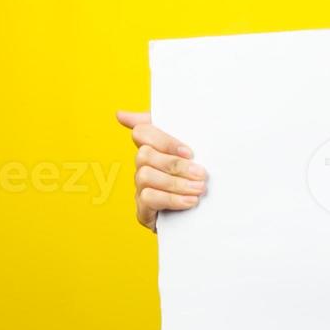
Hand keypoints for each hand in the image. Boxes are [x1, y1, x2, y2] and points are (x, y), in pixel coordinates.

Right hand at [114, 110, 206, 232]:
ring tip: (200, 189)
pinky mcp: (143, 209)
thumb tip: (125, 113)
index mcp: (154, 148)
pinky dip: (171, 199)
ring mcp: (140, 187)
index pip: (143, 131)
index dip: (164, 140)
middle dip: (176, 164)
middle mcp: (143, 166)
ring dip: (176, 183)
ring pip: (145, 176)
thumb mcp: (194, 152)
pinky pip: (148, 198)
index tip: (190, 152)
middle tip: (202, 173)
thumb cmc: (197, 178)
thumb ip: (176, 127)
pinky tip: (191, 201)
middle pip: (144, 155)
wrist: (204, 216)